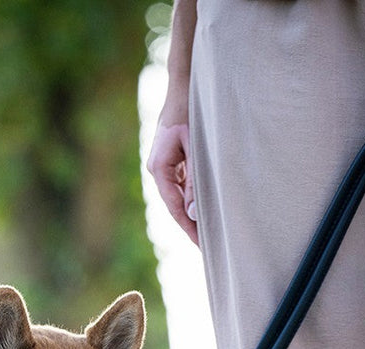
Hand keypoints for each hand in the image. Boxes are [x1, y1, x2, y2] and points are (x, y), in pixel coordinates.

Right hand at [147, 121, 197, 244]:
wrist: (184, 87)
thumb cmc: (192, 113)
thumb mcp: (197, 148)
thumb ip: (195, 182)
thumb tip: (193, 213)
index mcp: (159, 168)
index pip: (174, 206)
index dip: (188, 227)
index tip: (202, 245)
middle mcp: (157, 169)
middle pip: (174, 205)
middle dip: (190, 225)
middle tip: (207, 247)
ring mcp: (162, 165)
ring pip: (177, 196)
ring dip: (191, 213)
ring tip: (207, 233)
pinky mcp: (170, 161)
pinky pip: (180, 185)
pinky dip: (192, 198)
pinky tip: (204, 210)